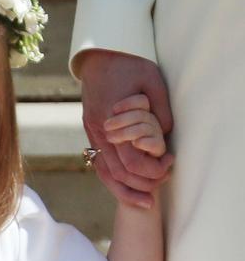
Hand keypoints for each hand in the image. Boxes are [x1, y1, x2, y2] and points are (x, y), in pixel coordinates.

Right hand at [78, 50, 174, 207]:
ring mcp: (92, 135)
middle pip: (118, 174)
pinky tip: (127, 188)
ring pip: (106, 175)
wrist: (99, 58)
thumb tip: (165, 135)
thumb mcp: (152, 81)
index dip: (151, 170)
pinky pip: (101, 165)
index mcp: (112, 122)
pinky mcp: (91, 135)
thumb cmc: (128, 66)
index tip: (169, 164)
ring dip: (125, 191)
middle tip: (164, 181)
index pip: (130, 161)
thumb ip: (160, 110)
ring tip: (144, 202)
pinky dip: (114, 181)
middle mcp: (99, 133)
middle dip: (142, 184)